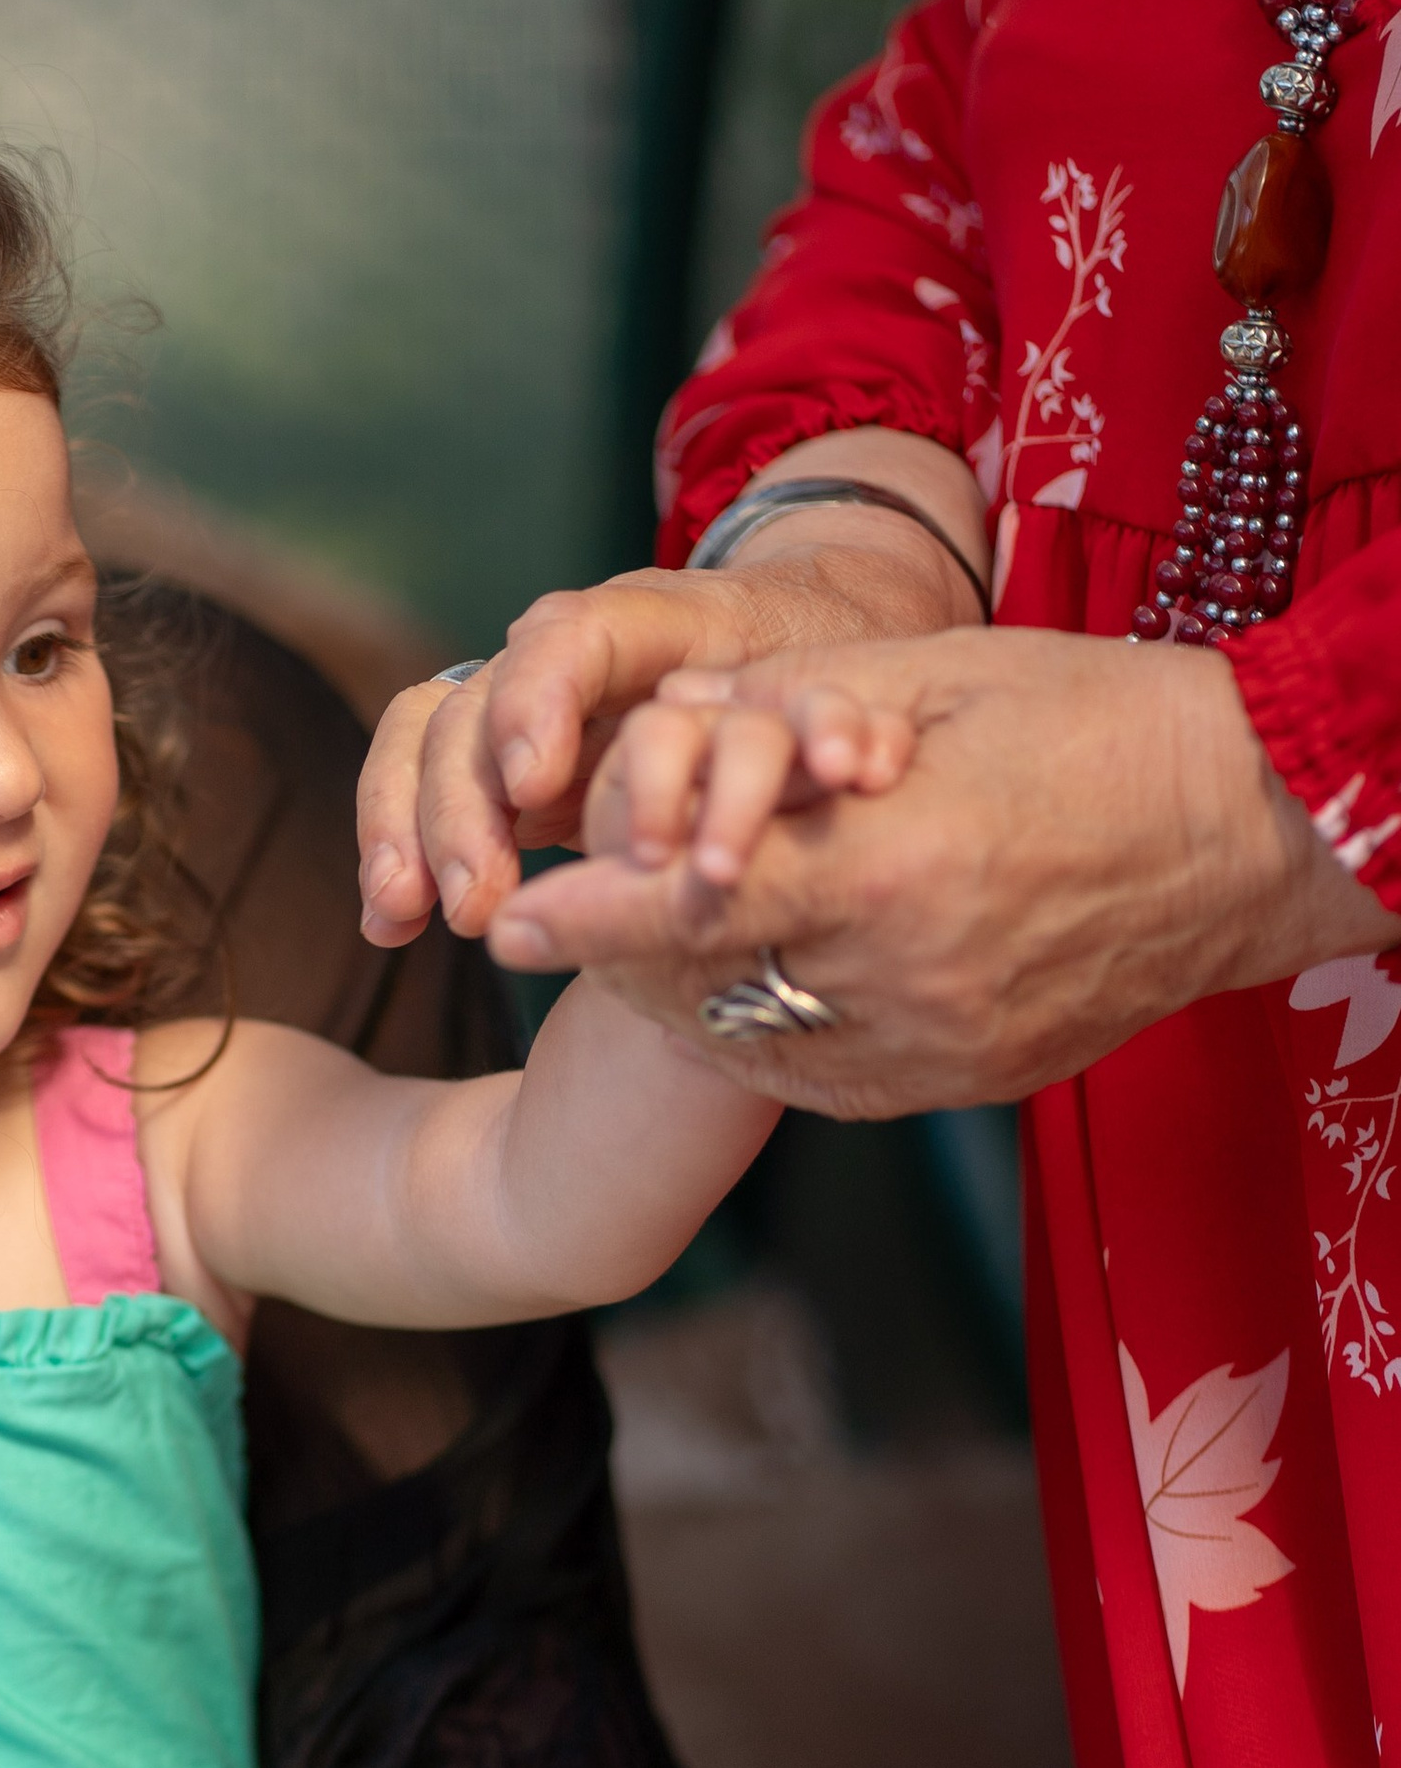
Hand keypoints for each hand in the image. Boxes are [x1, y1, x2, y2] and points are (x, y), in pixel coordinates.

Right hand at [355, 439, 980, 946]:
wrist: (798, 645)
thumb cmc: (828, 677)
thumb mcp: (847, 692)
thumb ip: (832, 721)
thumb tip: (840, 766)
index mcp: (655, 622)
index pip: (573, 636)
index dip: (540, 700)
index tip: (534, 785)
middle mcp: (569, 653)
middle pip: (478, 699)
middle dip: (462, 804)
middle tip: (476, 904)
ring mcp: (525, 701)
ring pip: (430, 733)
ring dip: (407, 828)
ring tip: (406, 919)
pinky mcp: (503, 757)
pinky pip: (422, 780)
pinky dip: (395, 847)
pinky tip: (389, 925)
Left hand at [487, 627, 1400, 1116]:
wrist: (1255, 831)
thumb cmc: (1098, 717)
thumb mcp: (929, 679)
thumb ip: (781, 714)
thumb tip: (658, 731)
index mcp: (890, 867)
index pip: (692, 904)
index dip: (590, 918)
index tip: (511, 922)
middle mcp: (907, 982)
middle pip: (709, 989)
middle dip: (629, 959)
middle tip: (575, 923)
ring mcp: (938, 1052)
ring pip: (758, 1045)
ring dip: (693, 1000)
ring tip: (661, 944)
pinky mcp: (962, 1088)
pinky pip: (827, 1075)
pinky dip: (775, 1029)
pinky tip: (764, 978)